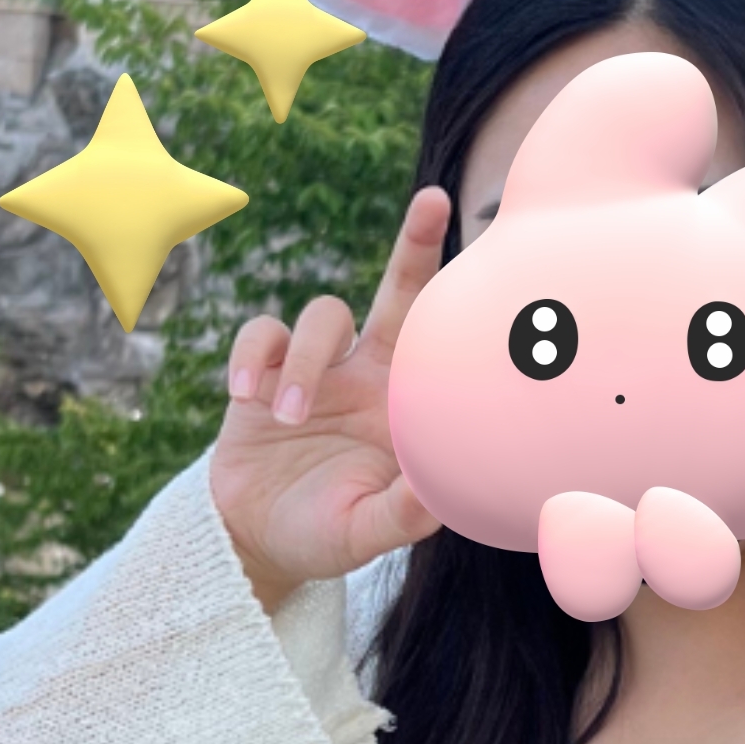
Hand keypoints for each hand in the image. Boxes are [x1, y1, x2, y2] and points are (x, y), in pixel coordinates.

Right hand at [211, 189, 450, 613]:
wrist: (256, 542)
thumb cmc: (324, 535)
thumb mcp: (366, 532)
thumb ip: (402, 514)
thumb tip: (444, 492)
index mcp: (404, 404)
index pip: (439, 340)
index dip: (463, 307)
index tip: (496, 256)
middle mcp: (367, 374)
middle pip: (398, 293)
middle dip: (415, 244)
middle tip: (434, 201)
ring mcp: (316, 369)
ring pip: (321, 318)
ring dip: (305, 360)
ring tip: (291, 417)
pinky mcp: (262, 373)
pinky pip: (261, 335)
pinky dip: (253, 357)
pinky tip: (248, 397)